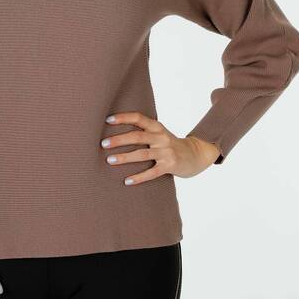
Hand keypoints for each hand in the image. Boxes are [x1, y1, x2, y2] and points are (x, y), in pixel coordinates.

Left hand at [101, 111, 220, 184]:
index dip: (123, 118)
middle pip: (137, 137)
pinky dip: (139, 177)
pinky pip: (152, 172)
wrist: (195, 155)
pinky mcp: (170, 166)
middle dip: (119, 140)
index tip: (107, 120)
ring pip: (142, 154)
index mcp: (157, 127)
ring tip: (110, 160)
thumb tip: (114, 132)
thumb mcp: (159, 133)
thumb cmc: (169, 144)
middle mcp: (161, 137)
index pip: (138, 118)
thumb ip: (142, 131)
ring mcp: (166, 152)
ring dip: (124, 157)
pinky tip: (127, 181)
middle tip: (103, 144)